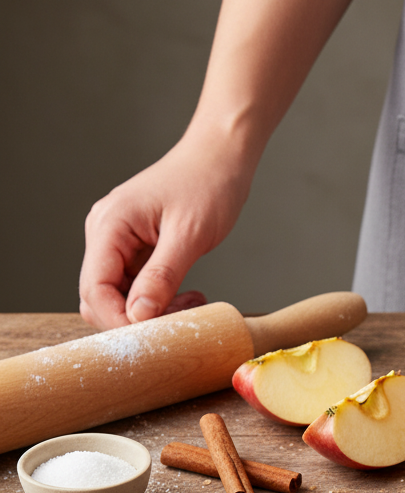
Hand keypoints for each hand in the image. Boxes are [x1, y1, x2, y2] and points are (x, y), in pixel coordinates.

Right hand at [78, 0, 355, 330]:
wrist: (222, 157)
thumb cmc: (208, 185)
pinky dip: (160, 299)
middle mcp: (105, 234)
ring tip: (192, 304)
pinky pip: (137, 286)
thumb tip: (138, 316)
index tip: (156, 336)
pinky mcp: (137, 247)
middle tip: (181, 319)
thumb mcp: (189, 236)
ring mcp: (119, 241)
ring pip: (120, 296)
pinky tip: (189, 296)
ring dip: (151, 311)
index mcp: (109, 227)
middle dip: (135, 319)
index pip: (95, 290)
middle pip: (99, 298)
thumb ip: (162, 277)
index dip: (120, 321)